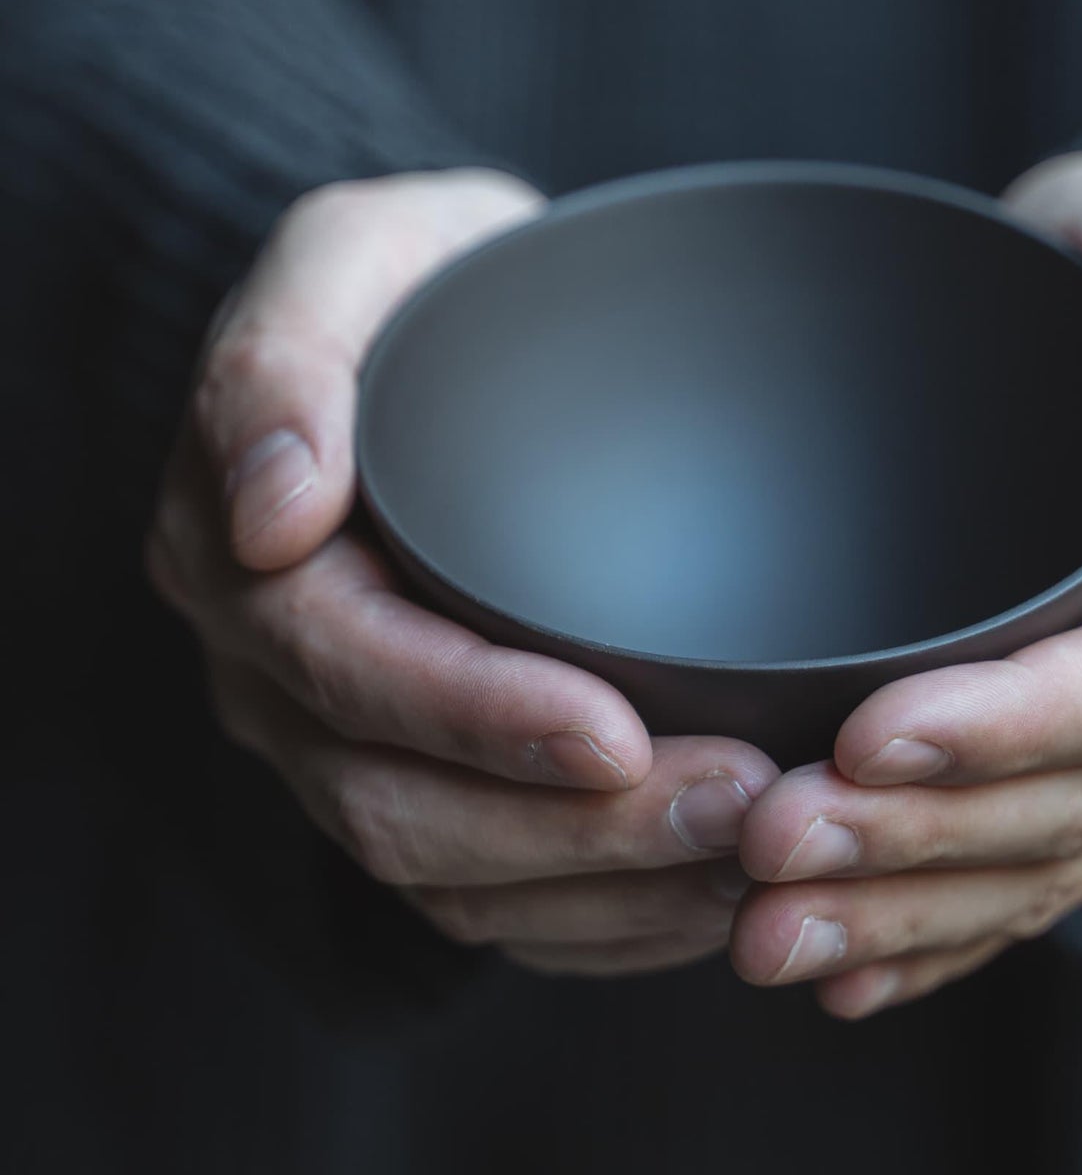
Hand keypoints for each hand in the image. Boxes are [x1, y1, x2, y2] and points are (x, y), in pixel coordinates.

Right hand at [147, 172, 778, 974]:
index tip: (614, 730)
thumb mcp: (351, 256)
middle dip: (574, 831)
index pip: (348, 669)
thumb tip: (270, 512)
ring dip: (604, 890)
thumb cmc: (425, 282)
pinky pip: (490, 899)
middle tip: (735, 808)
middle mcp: (278, 678)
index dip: (475, 717)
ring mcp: (344, 745)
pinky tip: (700, 894)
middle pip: (403, 808)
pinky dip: (598, 918)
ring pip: (453, 881)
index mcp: (241, 557)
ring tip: (747, 859)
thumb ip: (283, 356)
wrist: (457, 330)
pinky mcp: (421, 782)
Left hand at [731, 153, 1081, 1016]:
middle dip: (923, 836)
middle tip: (768, 847)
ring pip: (1040, 861)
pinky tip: (845, 965)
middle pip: (1078, 798)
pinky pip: (1027, 875)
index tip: (869, 736)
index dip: (1014, 726)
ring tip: (766, 933)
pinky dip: (936, 934)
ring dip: (904, 908)